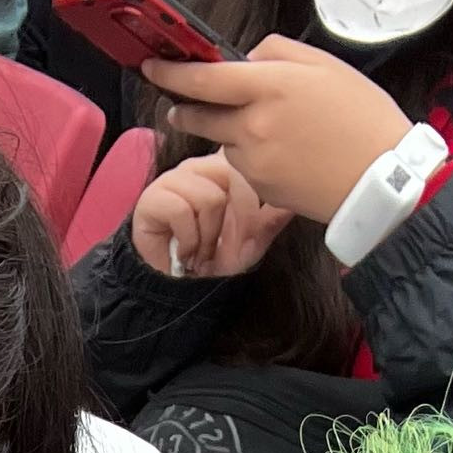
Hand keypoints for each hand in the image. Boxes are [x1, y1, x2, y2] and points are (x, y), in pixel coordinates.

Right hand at [131, 148, 293, 279]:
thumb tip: (300, 198)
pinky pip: (180, 211)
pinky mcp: (152, 199)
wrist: (181, 290)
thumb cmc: (214, 262)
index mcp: (221, 168)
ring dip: (207, 236)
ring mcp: (173, 180)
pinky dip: (188, 240)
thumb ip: (273, 217)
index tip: (243, 235)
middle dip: (232, 223)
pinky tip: (184, 252)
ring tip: (200, 252)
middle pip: (231, 176)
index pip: (244, 162)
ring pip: (208, 196)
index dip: (250, 203)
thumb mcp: (253, 241)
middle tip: (220, 247)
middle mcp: (197, 167)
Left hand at [141, 33, 412, 225]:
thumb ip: (277, 53)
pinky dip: (252, 155)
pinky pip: (242, 165)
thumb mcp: (324, 65)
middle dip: (186, 106)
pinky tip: (285, 153)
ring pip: (222, 140)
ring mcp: (253, 160)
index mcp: (269, 86)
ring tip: (274, 129)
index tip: (153, 66)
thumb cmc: (361, 118)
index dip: (171, 72)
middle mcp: (253, 125)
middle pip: (198, 114)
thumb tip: (245, 59)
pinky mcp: (260, 187)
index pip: (203, 78)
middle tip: (183, 101)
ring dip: (230, 132)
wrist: (382, 178)